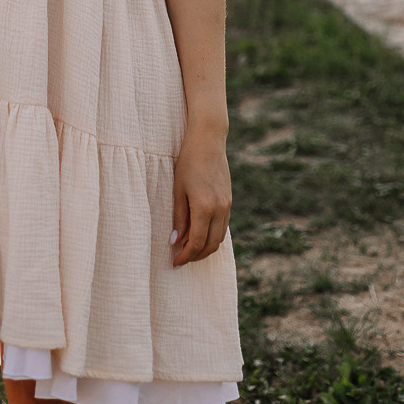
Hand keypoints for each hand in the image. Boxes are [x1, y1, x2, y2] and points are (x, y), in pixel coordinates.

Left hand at [170, 127, 230, 267]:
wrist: (209, 141)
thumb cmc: (188, 162)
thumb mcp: (178, 189)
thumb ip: (178, 217)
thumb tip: (175, 241)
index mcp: (204, 207)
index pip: (196, 243)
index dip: (185, 257)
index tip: (174, 263)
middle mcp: (219, 209)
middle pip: (210, 245)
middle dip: (195, 256)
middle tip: (181, 259)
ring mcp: (227, 206)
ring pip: (219, 238)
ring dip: (205, 248)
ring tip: (189, 248)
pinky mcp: (229, 201)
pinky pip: (223, 227)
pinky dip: (212, 236)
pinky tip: (200, 234)